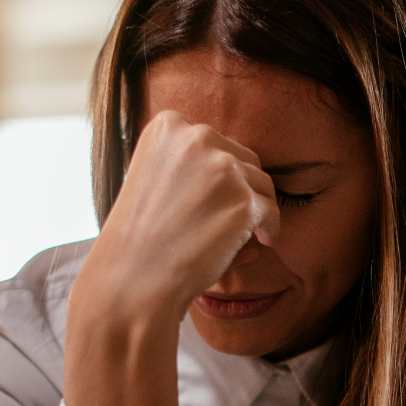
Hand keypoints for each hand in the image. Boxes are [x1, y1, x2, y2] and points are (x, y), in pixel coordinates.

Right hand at [74, 111, 280, 324]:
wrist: (133, 279)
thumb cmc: (140, 237)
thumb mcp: (150, 175)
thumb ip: (183, 158)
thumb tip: (222, 155)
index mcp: (168, 126)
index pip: (213, 142)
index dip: (218, 173)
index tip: (212, 199)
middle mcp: (197, 137)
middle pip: (243, 158)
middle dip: (241, 189)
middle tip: (228, 220)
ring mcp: (223, 167)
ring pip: (261, 184)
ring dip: (255, 210)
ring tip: (238, 235)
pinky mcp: (244, 200)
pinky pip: (271, 212)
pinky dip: (269, 229)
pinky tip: (260, 242)